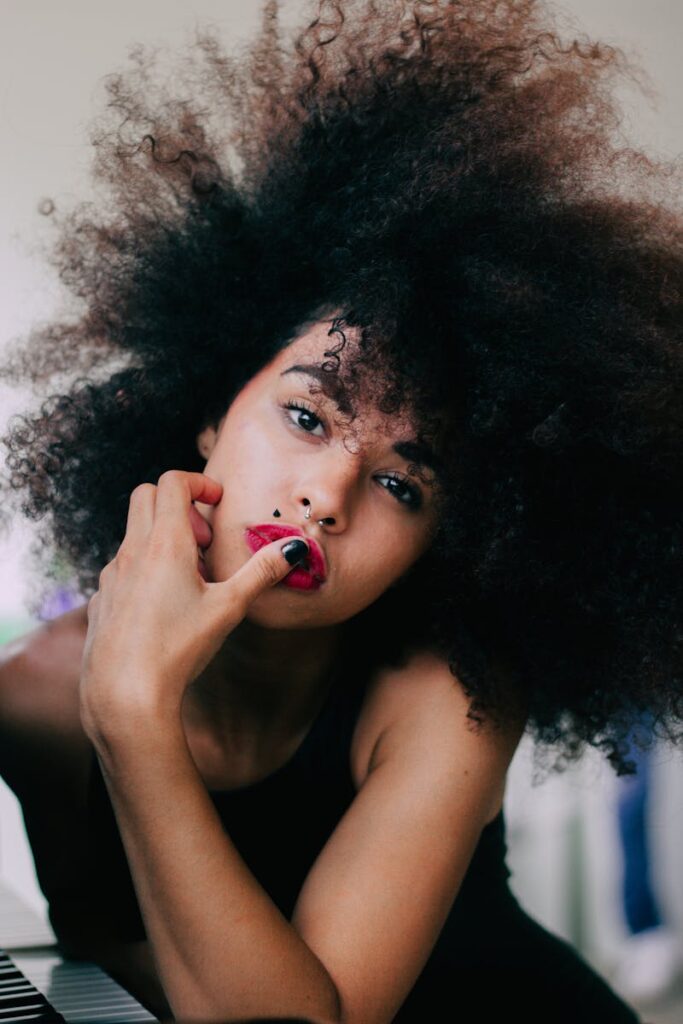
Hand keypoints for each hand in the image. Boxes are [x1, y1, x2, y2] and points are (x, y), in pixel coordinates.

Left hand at [80, 470, 307, 739]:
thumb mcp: (229, 607)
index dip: (198, 482)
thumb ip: (262, 572)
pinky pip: (121, 568)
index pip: (172, 482)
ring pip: (133, 534)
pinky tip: (162, 606)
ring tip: (189, 578)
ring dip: (162, 539)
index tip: (217, 502)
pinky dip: (144, 569)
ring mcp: (111, 575)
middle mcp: (132, 551)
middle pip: (145, 496)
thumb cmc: (178, 649)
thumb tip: (295, 548)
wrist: (125, 693)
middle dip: (178, 503)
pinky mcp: (101, 599)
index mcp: (165, 543)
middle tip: (204, 539)